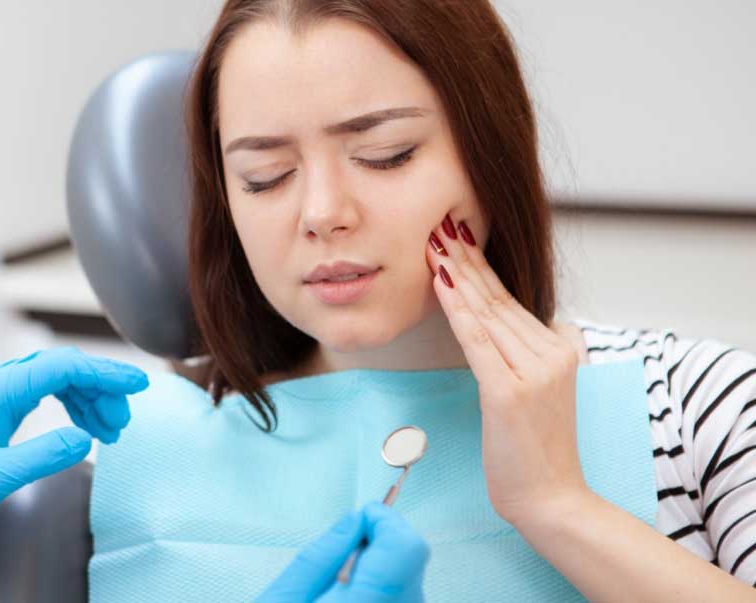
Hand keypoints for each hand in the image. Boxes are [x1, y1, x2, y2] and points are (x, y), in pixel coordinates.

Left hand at [0, 347, 148, 524]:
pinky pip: (50, 390)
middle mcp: (1, 381)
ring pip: (60, 378)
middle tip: (122, 424)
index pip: (63, 367)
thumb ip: (43, 456)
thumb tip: (85, 439)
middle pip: (65, 368)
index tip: (137, 384)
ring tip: (111, 430)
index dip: (104, 373)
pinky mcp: (5, 402)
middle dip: (101, 389)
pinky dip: (75, 404)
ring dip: (91, 398)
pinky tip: (89, 426)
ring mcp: (3, 389)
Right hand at [258, 503, 428, 602]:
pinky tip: (352, 601)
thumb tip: (354, 520)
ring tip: (340, 591)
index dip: (384, 521)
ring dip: (380, 569)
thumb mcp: (282, 599)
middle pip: (410, 558)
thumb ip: (321, 556)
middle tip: (340, 563)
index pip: (405, 547)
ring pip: (409, 576)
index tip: (363, 516)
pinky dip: (383, 588)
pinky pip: (405, 595)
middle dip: (378, 544)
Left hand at [426, 213, 588, 524]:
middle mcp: (552, 352)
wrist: (553, 499)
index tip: (455, 235)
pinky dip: (458, 310)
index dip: (479, 266)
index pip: (509, 299)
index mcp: (560, 348)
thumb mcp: (536, 392)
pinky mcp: (510, 392)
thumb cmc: (535, 451)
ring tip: (433, 243)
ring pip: (486, 313)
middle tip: (438, 223)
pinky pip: (478, 342)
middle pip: (497, 298)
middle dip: (464, 258)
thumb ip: (522, 355)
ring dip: (456, 274)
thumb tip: (495, 324)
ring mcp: (534, 371)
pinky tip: (442, 284)